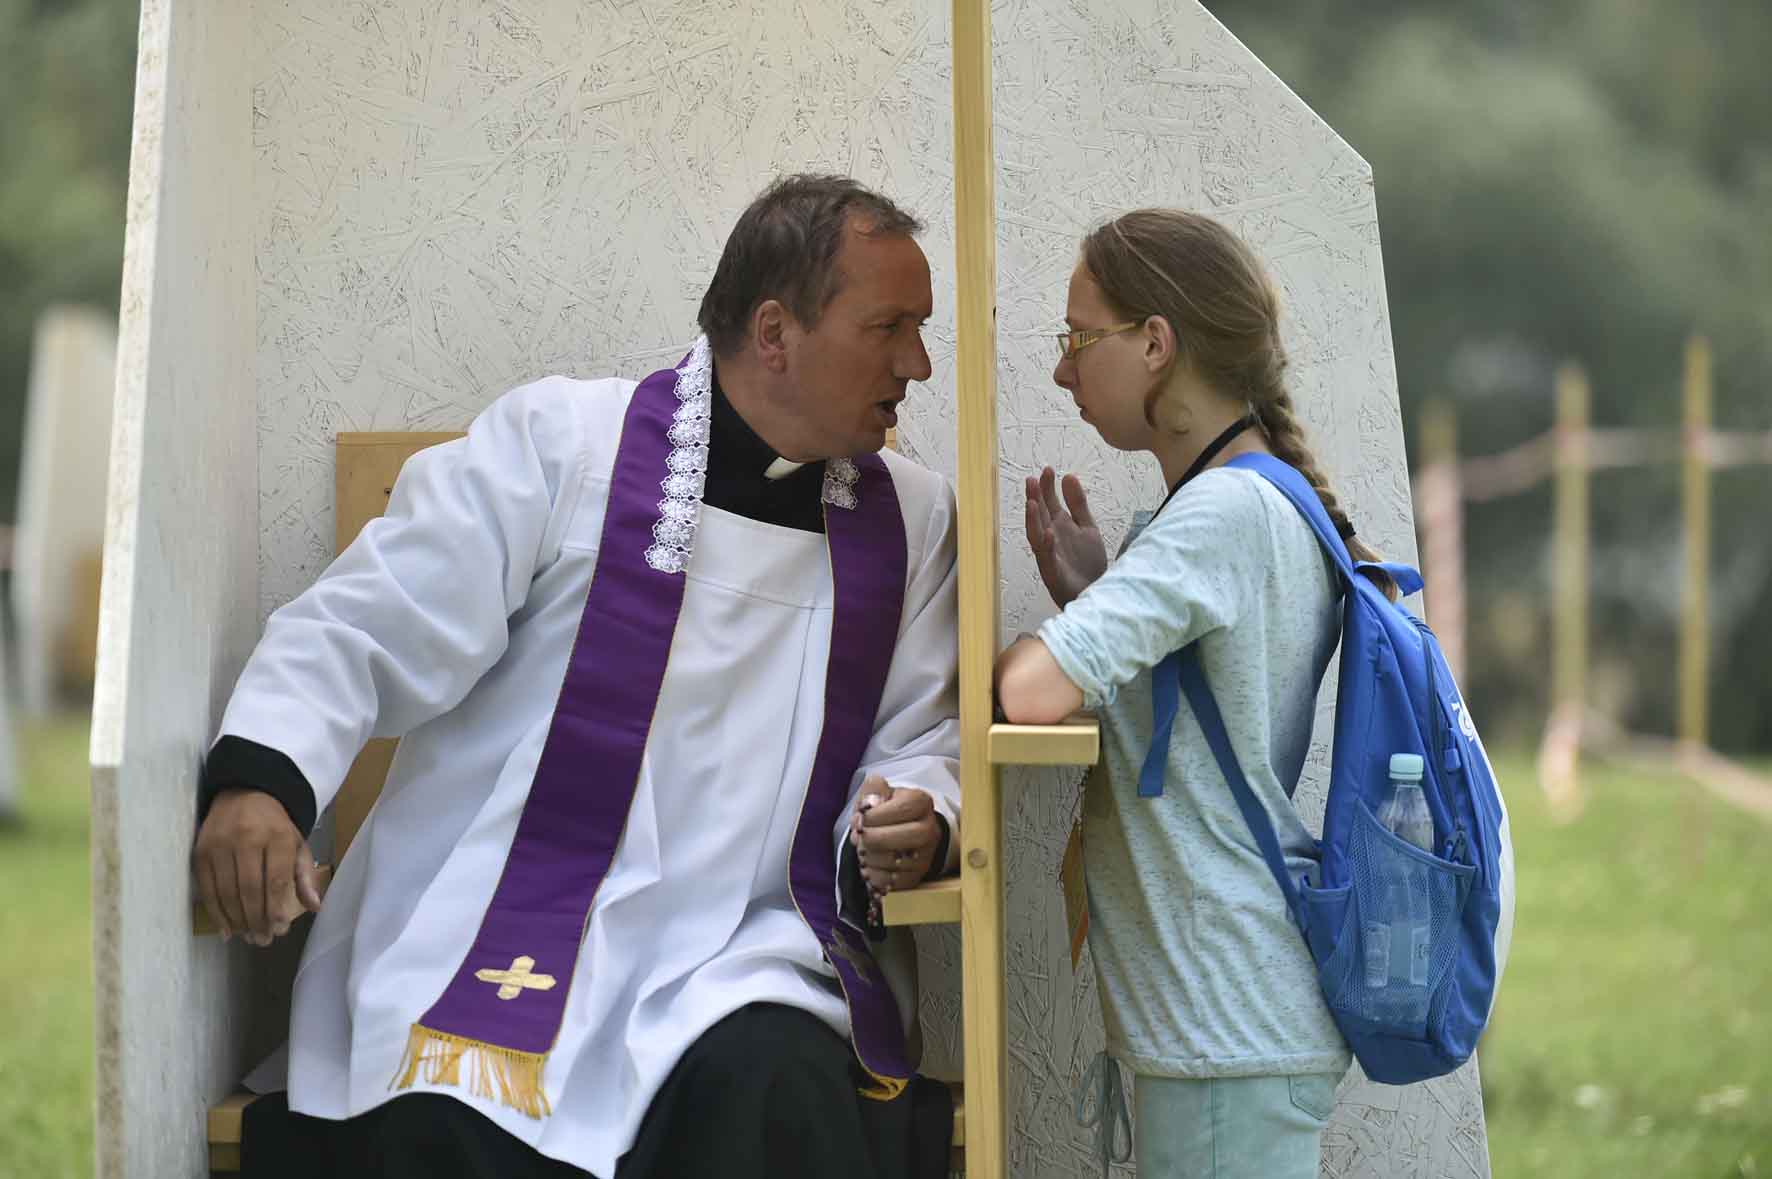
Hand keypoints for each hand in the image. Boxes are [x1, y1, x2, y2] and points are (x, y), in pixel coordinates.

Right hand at [193, 788, 323, 945]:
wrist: (244, 794)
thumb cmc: (275, 824)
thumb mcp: (297, 843)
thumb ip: (305, 875)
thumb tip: (315, 906)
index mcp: (278, 835)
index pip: (277, 879)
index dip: (277, 908)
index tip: (280, 930)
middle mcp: (247, 838)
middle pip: (251, 888)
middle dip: (257, 919)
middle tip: (263, 940)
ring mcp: (220, 844)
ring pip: (227, 891)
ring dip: (237, 920)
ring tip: (248, 937)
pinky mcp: (201, 851)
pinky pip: (207, 888)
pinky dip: (216, 912)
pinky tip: (227, 929)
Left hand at [848, 776, 940, 896]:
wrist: (902, 832)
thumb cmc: (886, 811)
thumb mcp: (879, 793)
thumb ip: (872, 790)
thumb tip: (870, 804)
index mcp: (921, 802)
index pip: (902, 809)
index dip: (875, 816)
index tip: (860, 819)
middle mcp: (929, 829)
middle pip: (903, 836)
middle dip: (872, 839)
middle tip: (858, 838)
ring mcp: (926, 855)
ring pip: (896, 863)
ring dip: (870, 858)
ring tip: (863, 851)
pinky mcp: (917, 876)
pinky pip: (893, 882)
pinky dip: (874, 876)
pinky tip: (868, 866)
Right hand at [1025, 467, 1106, 606]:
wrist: (1096, 591)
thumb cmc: (1087, 563)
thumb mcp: (1087, 526)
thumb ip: (1078, 503)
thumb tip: (1069, 476)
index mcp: (1059, 526)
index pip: (1048, 503)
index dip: (1047, 487)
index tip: (1047, 470)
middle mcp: (1050, 538)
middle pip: (1039, 516)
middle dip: (1034, 498)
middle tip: (1031, 480)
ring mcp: (1049, 555)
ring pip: (1036, 535)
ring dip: (1033, 520)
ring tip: (1032, 503)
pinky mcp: (1053, 572)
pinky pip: (1046, 557)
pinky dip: (1046, 545)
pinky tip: (1049, 533)